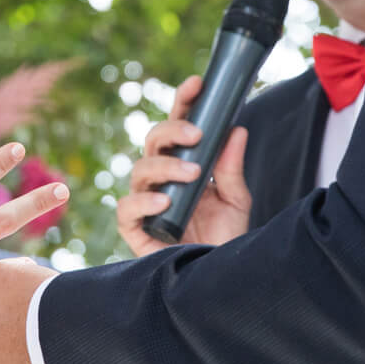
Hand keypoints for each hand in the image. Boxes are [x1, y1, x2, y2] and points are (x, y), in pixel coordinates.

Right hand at [115, 74, 253, 256]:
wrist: (219, 280)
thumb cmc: (223, 239)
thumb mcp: (236, 200)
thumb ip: (231, 167)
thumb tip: (237, 129)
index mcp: (183, 165)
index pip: (177, 127)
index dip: (183, 103)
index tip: (198, 83)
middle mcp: (161, 180)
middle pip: (153, 142)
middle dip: (172, 132)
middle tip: (198, 135)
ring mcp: (146, 203)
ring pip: (140, 171)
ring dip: (166, 167)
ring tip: (192, 174)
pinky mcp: (135, 230)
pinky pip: (127, 209)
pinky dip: (143, 202)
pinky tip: (165, 202)